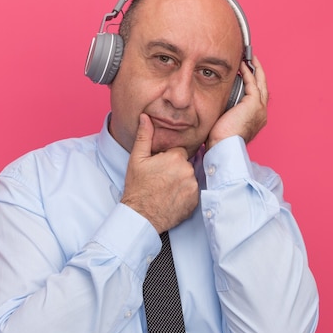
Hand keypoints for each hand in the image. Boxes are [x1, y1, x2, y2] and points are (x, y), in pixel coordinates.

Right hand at [121, 114, 199, 233]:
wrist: (141, 216)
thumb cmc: (137, 187)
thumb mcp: (137, 159)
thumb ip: (144, 136)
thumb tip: (145, 117)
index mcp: (176, 158)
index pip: (178, 152)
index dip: (168, 159)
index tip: (159, 168)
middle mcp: (188, 171)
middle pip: (185, 165)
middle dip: (175, 170)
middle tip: (160, 180)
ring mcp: (193, 187)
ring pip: (189, 178)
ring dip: (181, 182)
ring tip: (165, 190)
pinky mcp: (195, 201)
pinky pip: (192, 192)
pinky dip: (185, 195)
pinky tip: (172, 198)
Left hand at [206, 55, 269, 149]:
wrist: (223, 147)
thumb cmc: (221, 140)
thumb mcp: (225, 122)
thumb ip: (227, 111)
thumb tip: (219, 102)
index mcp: (256, 119)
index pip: (257, 96)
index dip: (253, 83)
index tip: (246, 73)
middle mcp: (261, 113)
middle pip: (263, 86)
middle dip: (258, 72)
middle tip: (251, 60)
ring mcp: (259, 108)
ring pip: (260, 82)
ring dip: (255, 68)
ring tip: (249, 57)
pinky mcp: (254, 104)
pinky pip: (252, 82)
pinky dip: (248, 72)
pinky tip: (242, 65)